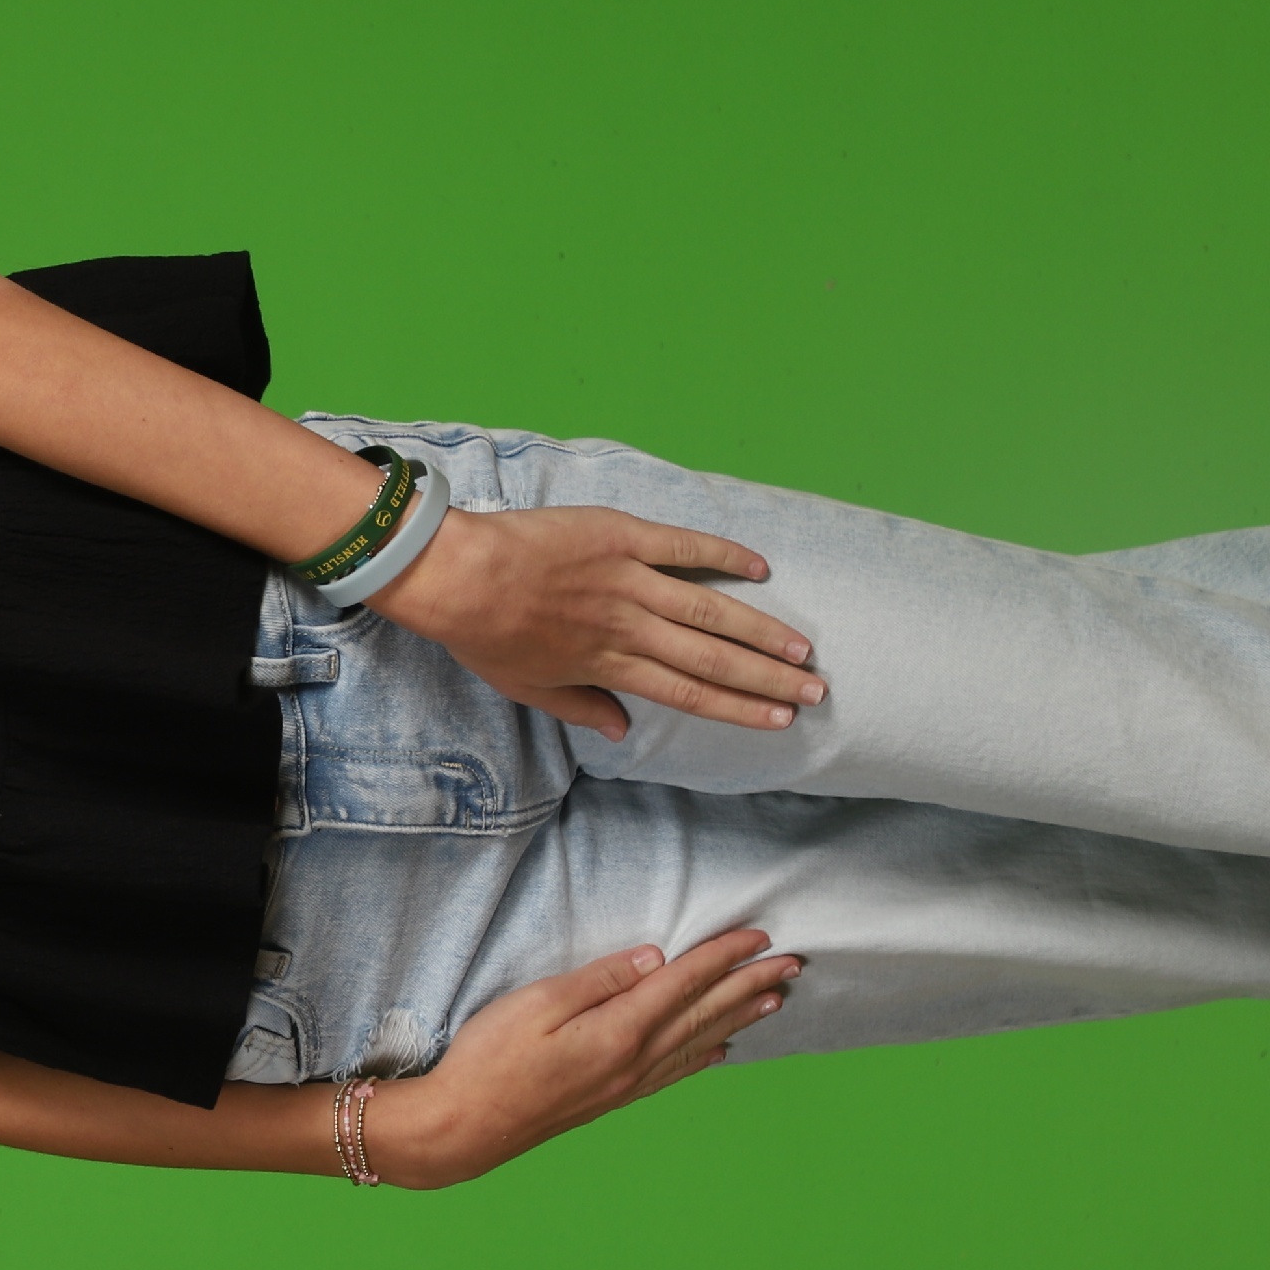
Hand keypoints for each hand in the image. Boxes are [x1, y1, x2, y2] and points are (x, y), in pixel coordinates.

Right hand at [363, 929, 799, 1187]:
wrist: (465, 1127)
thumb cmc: (491, 1060)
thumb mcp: (537, 1003)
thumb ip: (600, 980)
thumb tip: (654, 960)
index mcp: (619, 1030)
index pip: (683, 983)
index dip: (721, 956)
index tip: (758, 935)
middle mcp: (635, 1060)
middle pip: (703, 1013)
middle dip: (749, 985)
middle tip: (792, 964)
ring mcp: (627, 1084)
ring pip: (698, 1043)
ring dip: (739, 1018)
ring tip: (774, 1000)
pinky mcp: (613, 1098)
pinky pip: (675, 1072)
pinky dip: (704, 1056)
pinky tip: (719, 1050)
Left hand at [364, 503, 821, 741]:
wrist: (454, 575)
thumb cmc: (482, 633)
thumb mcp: (525, 688)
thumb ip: (581, 709)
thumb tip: (621, 733)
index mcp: (608, 665)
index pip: (688, 693)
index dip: (738, 708)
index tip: (779, 718)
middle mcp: (629, 627)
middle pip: (713, 658)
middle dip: (768, 677)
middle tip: (815, 688)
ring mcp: (628, 580)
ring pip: (710, 610)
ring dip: (761, 630)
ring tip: (802, 647)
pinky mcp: (621, 536)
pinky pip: (683, 546)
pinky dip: (724, 554)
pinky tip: (760, 567)